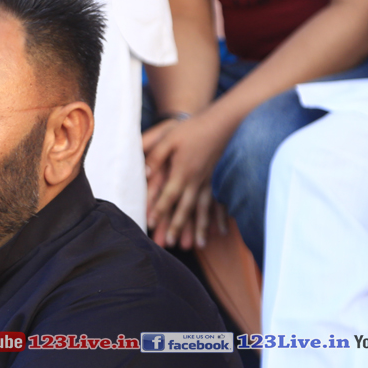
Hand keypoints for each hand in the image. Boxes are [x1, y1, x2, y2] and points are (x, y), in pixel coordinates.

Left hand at [142, 115, 230, 248]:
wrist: (224, 122)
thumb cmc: (193, 128)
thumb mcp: (169, 137)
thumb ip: (155, 155)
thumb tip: (144, 171)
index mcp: (182, 171)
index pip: (168, 195)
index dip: (159, 210)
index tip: (151, 224)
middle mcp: (196, 180)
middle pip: (185, 208)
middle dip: (177, 227)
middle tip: (170, 244)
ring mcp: (210, 181)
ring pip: (203, 210)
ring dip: (200, 228)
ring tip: (197, 245)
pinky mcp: (220, 179)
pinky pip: (220, 203)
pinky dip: (220, 218)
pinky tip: (222, 231)